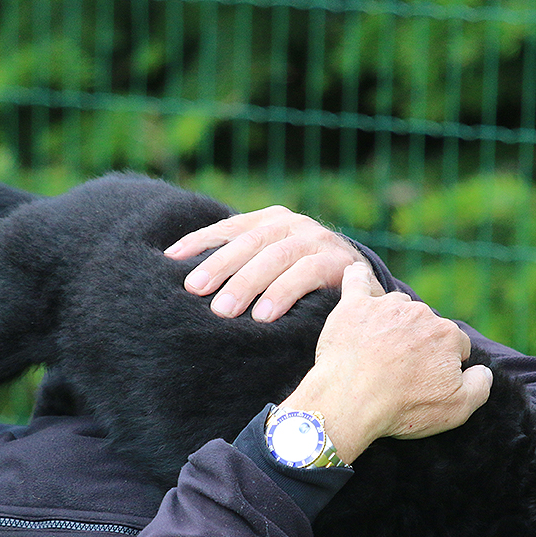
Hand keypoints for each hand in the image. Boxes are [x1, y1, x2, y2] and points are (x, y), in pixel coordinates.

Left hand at [164, 206, 368, 321]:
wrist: (364, 288)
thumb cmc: (306, 282)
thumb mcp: (272, 267)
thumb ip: (243, 266)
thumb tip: (188, 279)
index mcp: (271, 220)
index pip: (229, 228)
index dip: (200, 242)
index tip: (171, 259)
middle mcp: (293, 224)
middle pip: (249, 242)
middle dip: (220, 267)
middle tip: (195, 291)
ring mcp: (317, 239)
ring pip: (274, 256)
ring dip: (247, 284)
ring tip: (224, 311)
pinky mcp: (338, 261)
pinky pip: (306, 274)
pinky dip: (282, 294)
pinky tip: (264, 316)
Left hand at [278, 264, 492, 463]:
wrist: (351, 401)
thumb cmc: (402, 407)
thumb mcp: (456, 410)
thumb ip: (479, 387)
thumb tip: (483, 371)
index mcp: (448, 336)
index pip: (456, 344)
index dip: (445, 364)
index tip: (427, 381)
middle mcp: (421, 313)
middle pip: (426, 324)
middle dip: (418, 343)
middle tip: (400, 371)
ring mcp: (386, 306)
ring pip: (397, 306)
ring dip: (392, 320)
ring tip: (377, 348)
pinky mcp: (354, 305)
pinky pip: (358, 280)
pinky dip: (359, 277)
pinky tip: (356, 277)